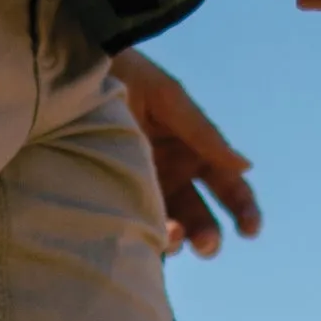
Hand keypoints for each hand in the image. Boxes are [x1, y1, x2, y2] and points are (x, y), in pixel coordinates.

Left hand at [116, 51, 259, 256]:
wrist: (71, 76)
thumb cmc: (124, 77)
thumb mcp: (167, 100)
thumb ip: (204, 135)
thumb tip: (246, 166)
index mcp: (194, 152)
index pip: (228, 188)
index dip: (244, 210)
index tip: (250, 230)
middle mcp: (172, 177)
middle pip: (201, 218)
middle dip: (208, 235)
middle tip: (206, 244)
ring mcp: (142, 192)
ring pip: (170, 230)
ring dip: (178, 240)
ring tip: (172, 236)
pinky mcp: (112, 200)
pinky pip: (135, 228)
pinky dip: (144, 239)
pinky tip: (144, 237)